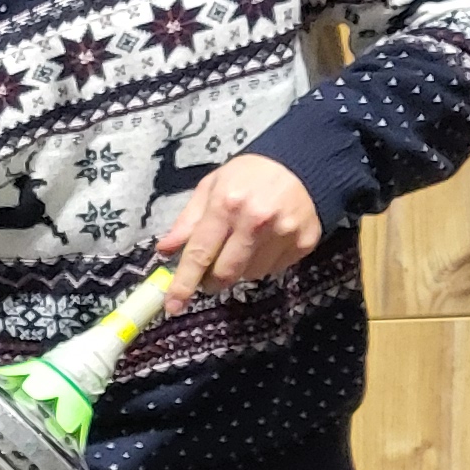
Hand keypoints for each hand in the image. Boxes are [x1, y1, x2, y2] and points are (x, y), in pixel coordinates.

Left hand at [151, 154, 321, 309]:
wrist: (303, 164)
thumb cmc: (249, 175)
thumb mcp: (210, 187)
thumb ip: (187, 221)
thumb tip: (166, 250)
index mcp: (226, 204)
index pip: (200, 253)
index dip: (184, 283)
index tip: (173, 306)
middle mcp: (256, 221)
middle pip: (226, 274)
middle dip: (211, 281)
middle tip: (209, 273)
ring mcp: (284, 233)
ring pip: (250, 275)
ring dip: (239, 268)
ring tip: (244, 242)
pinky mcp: (304, 243)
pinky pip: (273, 270)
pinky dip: (263, 262)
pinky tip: (265, 241)